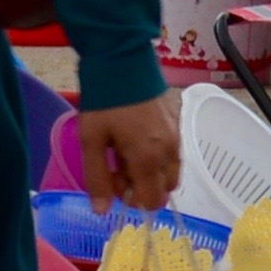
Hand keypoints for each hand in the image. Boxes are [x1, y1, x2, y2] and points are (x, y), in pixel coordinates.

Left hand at [70, 94, 184, 210]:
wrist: (123, 59)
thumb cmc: (104, 102)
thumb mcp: (92, 141)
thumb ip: (97, 178)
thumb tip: (102, 211)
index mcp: (149, 160)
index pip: (152, 201)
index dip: (132, 200)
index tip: (115, 183)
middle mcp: (169, 152)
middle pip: (165, 189)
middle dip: (143, 186)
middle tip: (119, 166)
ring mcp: (177, 135)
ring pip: (171, 170)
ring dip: (152, 171)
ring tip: (128, 150)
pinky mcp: (178, 121)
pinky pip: (173, 151)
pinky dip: (159, 154)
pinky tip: (139, 136)